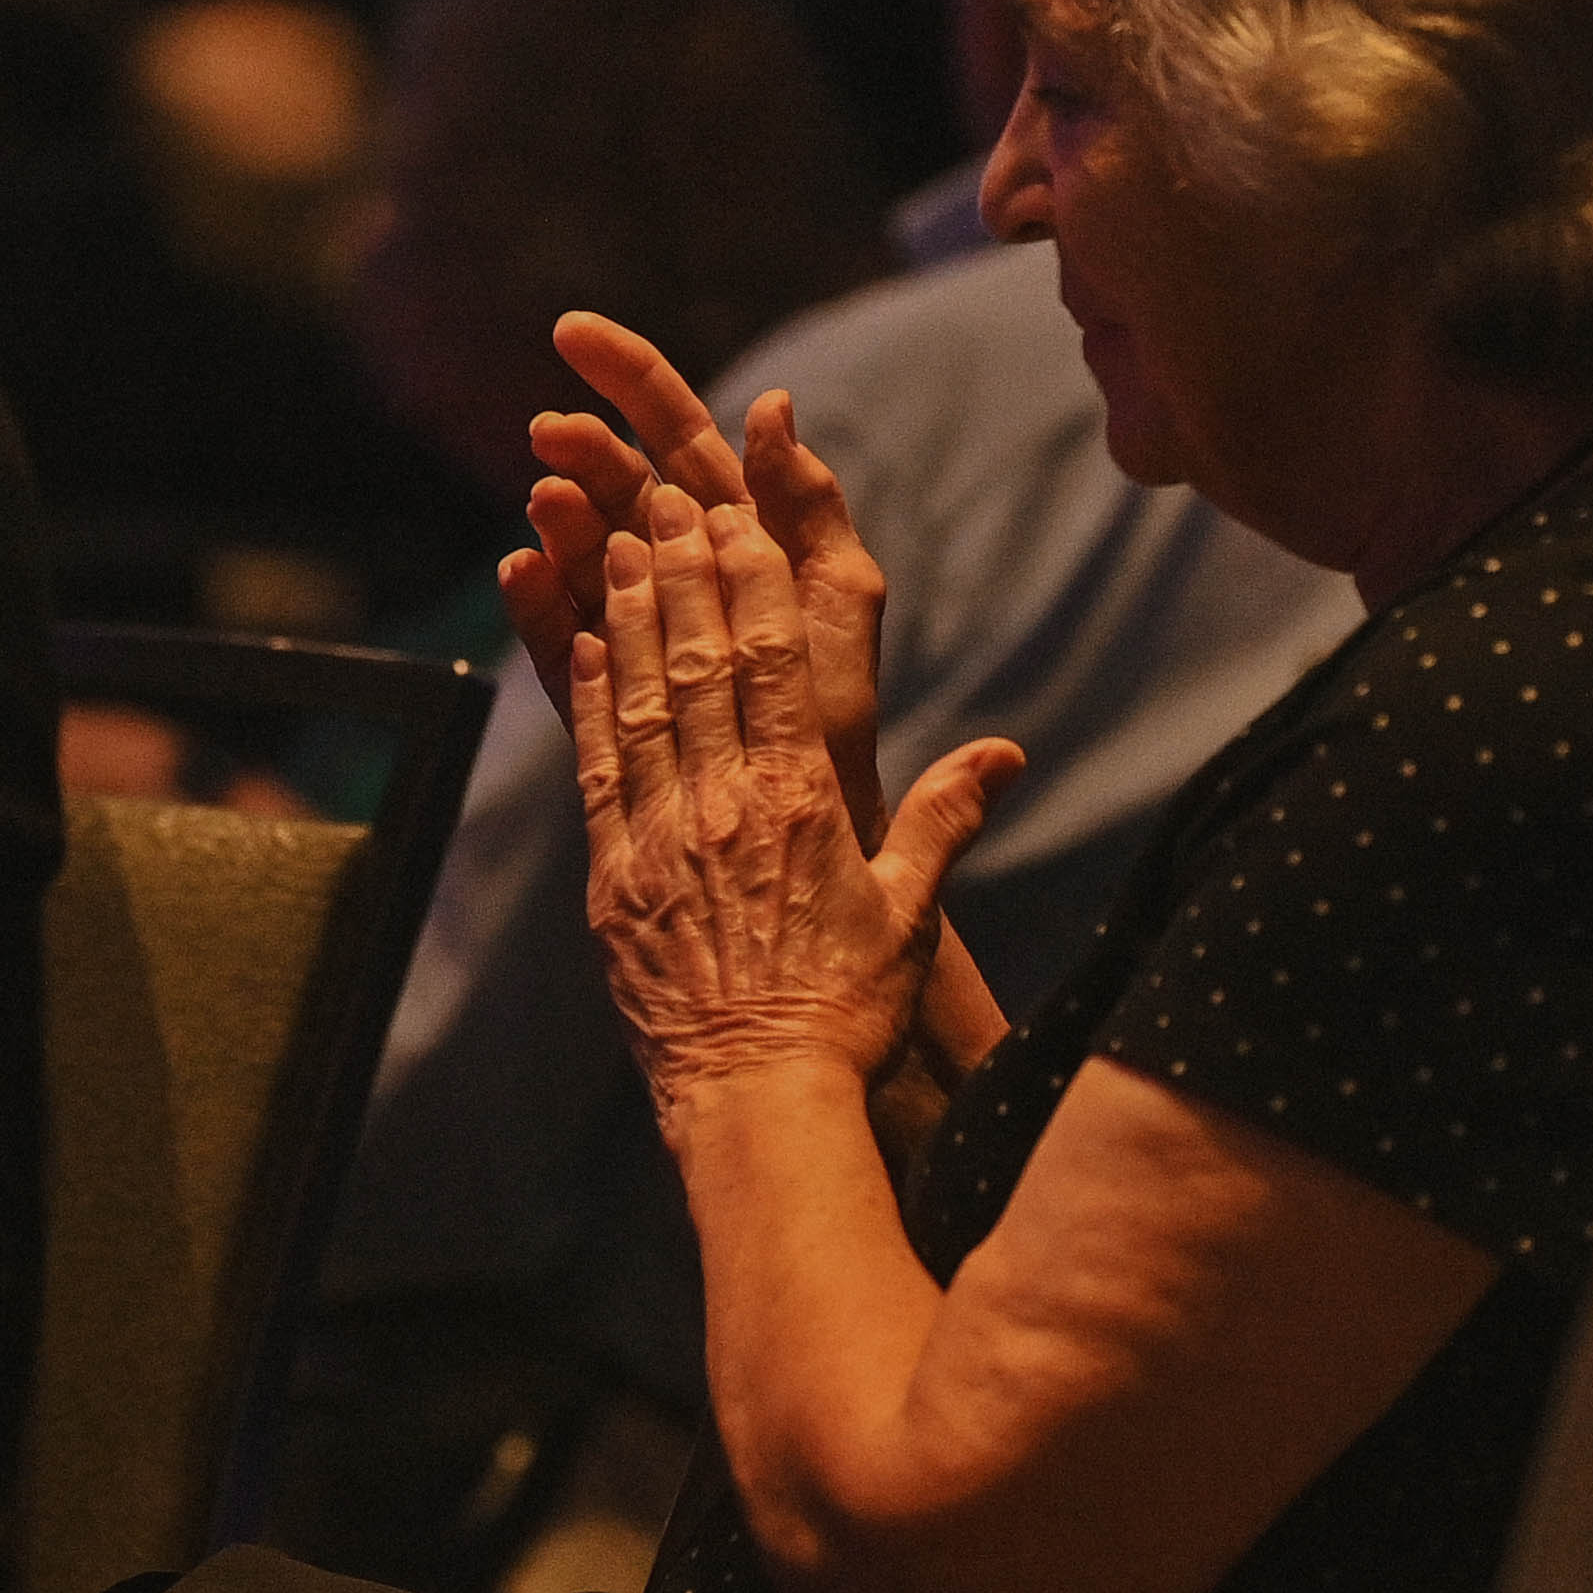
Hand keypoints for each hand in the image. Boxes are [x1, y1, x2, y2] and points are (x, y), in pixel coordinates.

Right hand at [495, 310, 897, 840]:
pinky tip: (518, 572)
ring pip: (579, 550)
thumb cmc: (837, 711)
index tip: (570, 331)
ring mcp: (631, 623)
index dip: (627, 376)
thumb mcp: (842, 592)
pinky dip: (532, 601)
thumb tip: (772, 403)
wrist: (818, 819)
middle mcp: (675, 567)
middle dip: (579, 449)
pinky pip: (553, 634)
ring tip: (545, 500)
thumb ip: (808, 503)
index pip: (675, 433)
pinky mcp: (599, 687)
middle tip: (547, 432)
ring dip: (558, 518)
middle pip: (614, 484)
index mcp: (734, 529)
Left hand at [570, 483, 1016, 1132]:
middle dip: (686, 571)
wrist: (757, 1095)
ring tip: (625, 544)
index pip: (772, 665)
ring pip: (642, 698)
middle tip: (667, 496)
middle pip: (701, 660)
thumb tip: (1004, 755)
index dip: (750, 582)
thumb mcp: (908, 916)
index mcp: (800, 803)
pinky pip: (598, 765)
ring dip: (633, 614)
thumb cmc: (845, 1012)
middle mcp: (725, 804)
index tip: (736, 518)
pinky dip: (592, 696)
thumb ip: (945, 822)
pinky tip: (588, 642)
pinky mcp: (613, 875)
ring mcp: (660, 835)